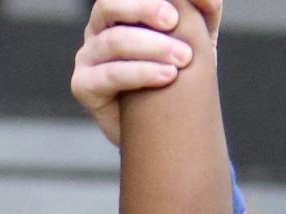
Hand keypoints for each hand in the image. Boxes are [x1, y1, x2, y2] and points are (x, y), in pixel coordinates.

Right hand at [71, 0, 220, 148]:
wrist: (158, 130)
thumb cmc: (174, 78)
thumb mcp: (195, 40)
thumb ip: (202, 14)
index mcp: (120, 11)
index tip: (179, 6)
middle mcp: (98, 29)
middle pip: (109, 5)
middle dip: (145, 9)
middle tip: (175, 22)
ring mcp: (87, 56)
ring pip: (114, 40)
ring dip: (152, 46)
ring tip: (183, 58)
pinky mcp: (83, 85)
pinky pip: (109, 74)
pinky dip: (140, 73)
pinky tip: (166, 77)